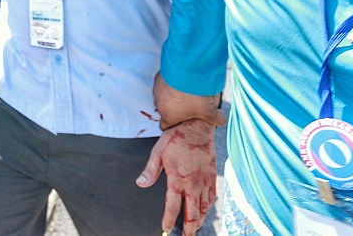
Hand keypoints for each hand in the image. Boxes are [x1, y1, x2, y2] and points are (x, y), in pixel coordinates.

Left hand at [136, 118, 218, 235]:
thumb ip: (150, 170)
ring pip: (204, 208)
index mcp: (178, 180)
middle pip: (192, 214)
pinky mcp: (213, 177)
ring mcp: (205, 181)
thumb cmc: (176, 138)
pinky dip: (208, 207)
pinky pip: (212, 197)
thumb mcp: (158, 152)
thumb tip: (140, 184)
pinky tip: (205, 211)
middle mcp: (193, 184)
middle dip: (189, 229)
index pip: (173, 207)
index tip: (166, 228)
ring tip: (195, 228)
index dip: (169, 220)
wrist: (197, 126)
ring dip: (199, 220)